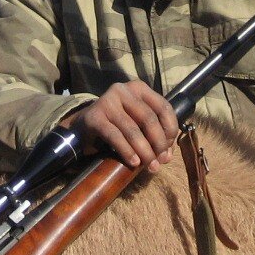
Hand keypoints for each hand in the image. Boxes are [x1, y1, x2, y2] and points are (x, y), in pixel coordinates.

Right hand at [60, 81, 178, 171]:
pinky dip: (127, 151)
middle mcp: (123, 90)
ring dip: (145, 151)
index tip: (169, 149)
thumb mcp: (138, 123)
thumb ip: (154, 135)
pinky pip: (115, 137)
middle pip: (149, 119)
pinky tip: (134, 162)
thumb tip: (167, 156)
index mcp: (138, 88)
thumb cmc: (117, 123)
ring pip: (133, 129)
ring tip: (150, 166)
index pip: (163, 107)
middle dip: (158, 143)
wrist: (84, 125)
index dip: (170, 130)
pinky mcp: (94, 117)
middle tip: (160, 161)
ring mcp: (107, 102)